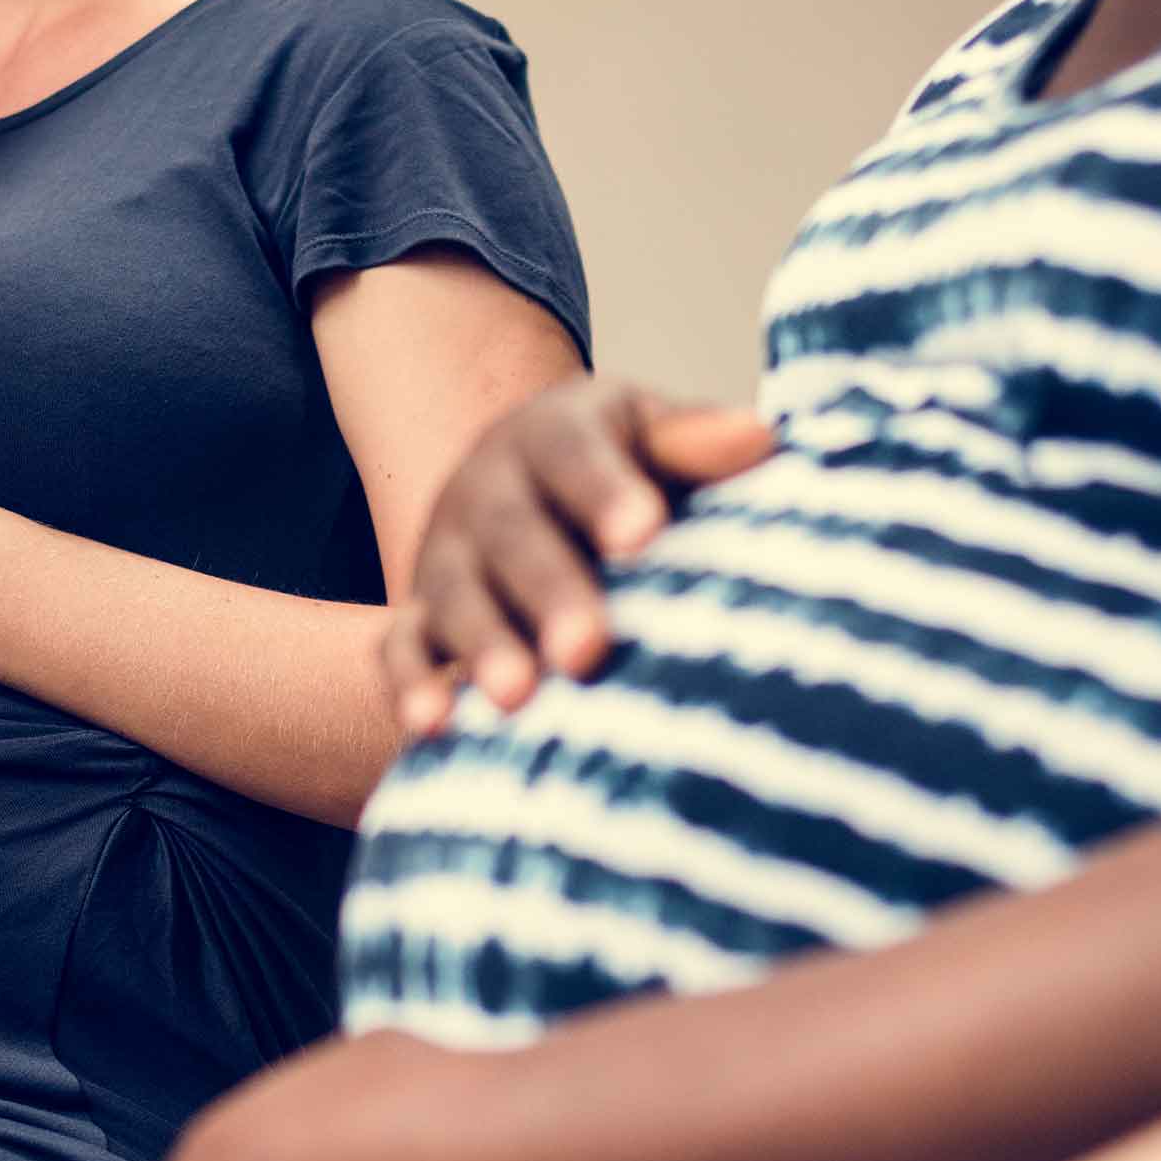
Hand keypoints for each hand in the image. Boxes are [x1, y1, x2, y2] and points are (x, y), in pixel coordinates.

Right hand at [386, 383, 773, 737]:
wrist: (521, 476)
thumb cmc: (619, 467)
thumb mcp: (649, 436)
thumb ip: (694, 443)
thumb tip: (760, 438)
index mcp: (552, 434)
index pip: (576, 455)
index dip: (607, 494)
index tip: (645, 535)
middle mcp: (487, 490)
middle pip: (513, 536)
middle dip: (549, 593)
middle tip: (587, 650)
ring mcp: (445, 554)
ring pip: (455, 596)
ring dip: (483, 647)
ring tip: (517, 698)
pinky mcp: (416, 612)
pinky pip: (399, 646)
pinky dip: (412, 683)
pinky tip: (433, 727)